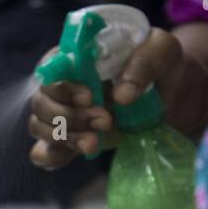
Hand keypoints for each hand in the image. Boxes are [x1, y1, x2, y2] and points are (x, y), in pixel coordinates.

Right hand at [29, 27, 189, 168]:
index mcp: (75, 57)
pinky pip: (43, 152)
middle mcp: (61, 85)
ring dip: (66, 137)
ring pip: (39, 127)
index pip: (49, 69)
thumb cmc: (159, 63)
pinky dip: (52, 157)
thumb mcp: (161, 51)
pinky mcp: (68, 138)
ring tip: (96, 142)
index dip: (62, 86)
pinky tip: (76, 153)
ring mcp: (62, 113)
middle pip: (41, 103)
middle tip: (106, 121)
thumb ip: (144, 64)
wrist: (168, 95)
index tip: (89, 96)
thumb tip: (122, 96)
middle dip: (70, 117)